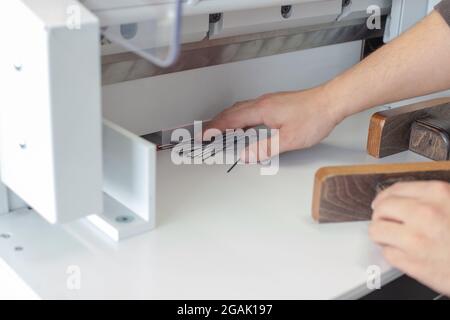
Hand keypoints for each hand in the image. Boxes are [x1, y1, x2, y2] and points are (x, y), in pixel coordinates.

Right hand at [204, 86, 343, 161]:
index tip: (203, 135)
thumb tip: (246, 156)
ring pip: (240, 109)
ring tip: (221, 131)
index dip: (214, 128)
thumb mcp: (288, 139)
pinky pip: (250, 109)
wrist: (330, 102)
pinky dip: (240, 117)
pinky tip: (244, 125)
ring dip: (228, 119)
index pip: (230, 119)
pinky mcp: (275, 103)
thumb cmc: (314, 117)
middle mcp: (262, 103)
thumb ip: (264, 148)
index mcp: (261, 110)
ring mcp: (268, 101)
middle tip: (207, 134)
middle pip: (231, 112)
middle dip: (216, 123)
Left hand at [370, 181, 449, 295]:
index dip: (385, 196)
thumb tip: (406, 197)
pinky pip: (388, 253)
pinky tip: (403, 252)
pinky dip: (392, 252)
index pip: (395, 189)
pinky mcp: (413, 263)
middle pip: (381, 208)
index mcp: (439, 194)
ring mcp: (416, 239)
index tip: (382, 201)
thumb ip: (433, 198)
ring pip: (376, 230)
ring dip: (381, 233)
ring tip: (391, 236)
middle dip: (380, 214)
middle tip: (385, 219)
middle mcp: (425, 213)